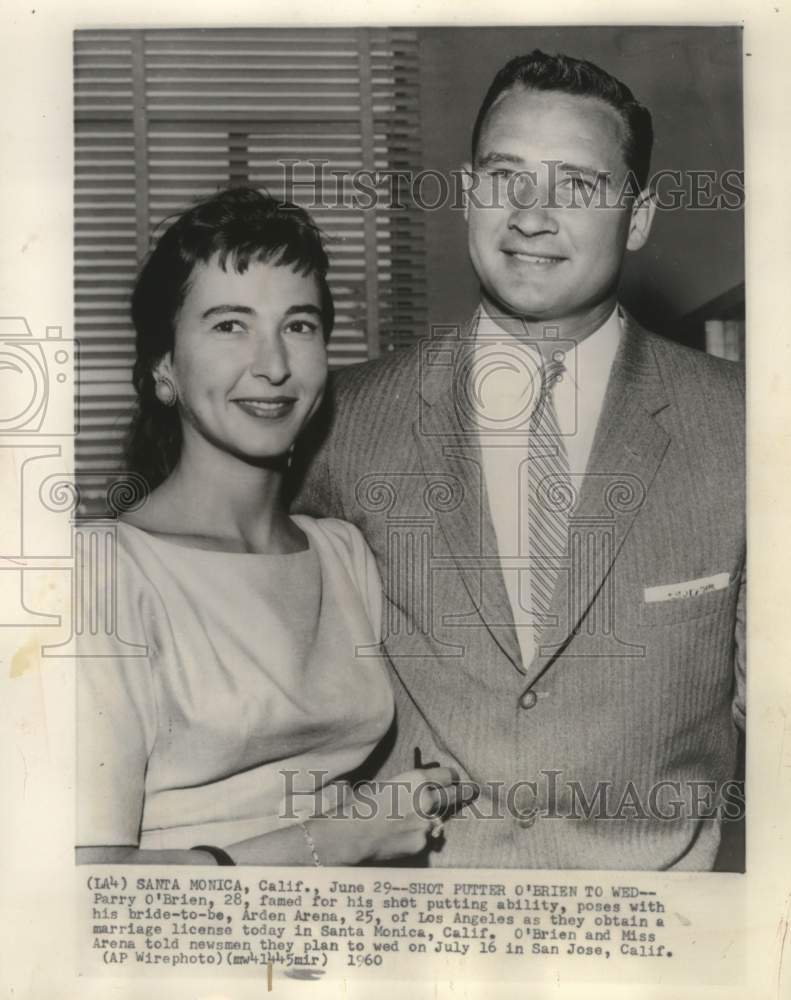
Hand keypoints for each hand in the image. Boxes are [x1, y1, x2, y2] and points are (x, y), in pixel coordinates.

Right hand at [306, 767, 469, 863]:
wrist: (351, 834)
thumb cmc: (362, 805)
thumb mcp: (387, 786)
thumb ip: (409, 788)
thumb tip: (422, 790)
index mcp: (416, 779)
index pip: (448, 775)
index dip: (451, 777)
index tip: (454, 779)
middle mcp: (427, 799)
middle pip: (455, 794)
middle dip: (464, 793)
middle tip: (472, 792)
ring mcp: (426, 823)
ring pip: (438, 820)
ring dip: (432, 820)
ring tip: (412, 822)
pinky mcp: (422, 843)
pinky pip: (426, 838)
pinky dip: (419, 838)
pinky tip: (400, 838)